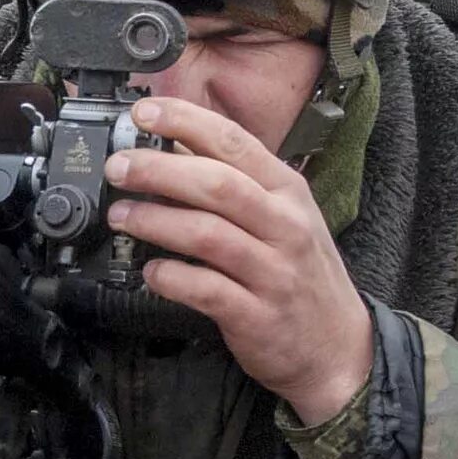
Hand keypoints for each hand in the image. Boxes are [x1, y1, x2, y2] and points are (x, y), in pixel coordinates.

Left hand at [103, 96, 373, 424]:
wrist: (339, 347)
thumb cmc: (303, 275)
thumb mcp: (284, 217)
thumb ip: (237, 184)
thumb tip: (174, 147)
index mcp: (288, 192)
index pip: (235, 143)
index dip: (186, 122)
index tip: (144, 111)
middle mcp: (284, 226)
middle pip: (217, 185)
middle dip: (159, 169)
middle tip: (118, 167)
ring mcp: (273, 272)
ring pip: (207, 234)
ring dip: (156, 220)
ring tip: (121, 215)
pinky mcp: (257, 316)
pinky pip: (206, 290)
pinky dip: (171, 278)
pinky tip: (151, 271)